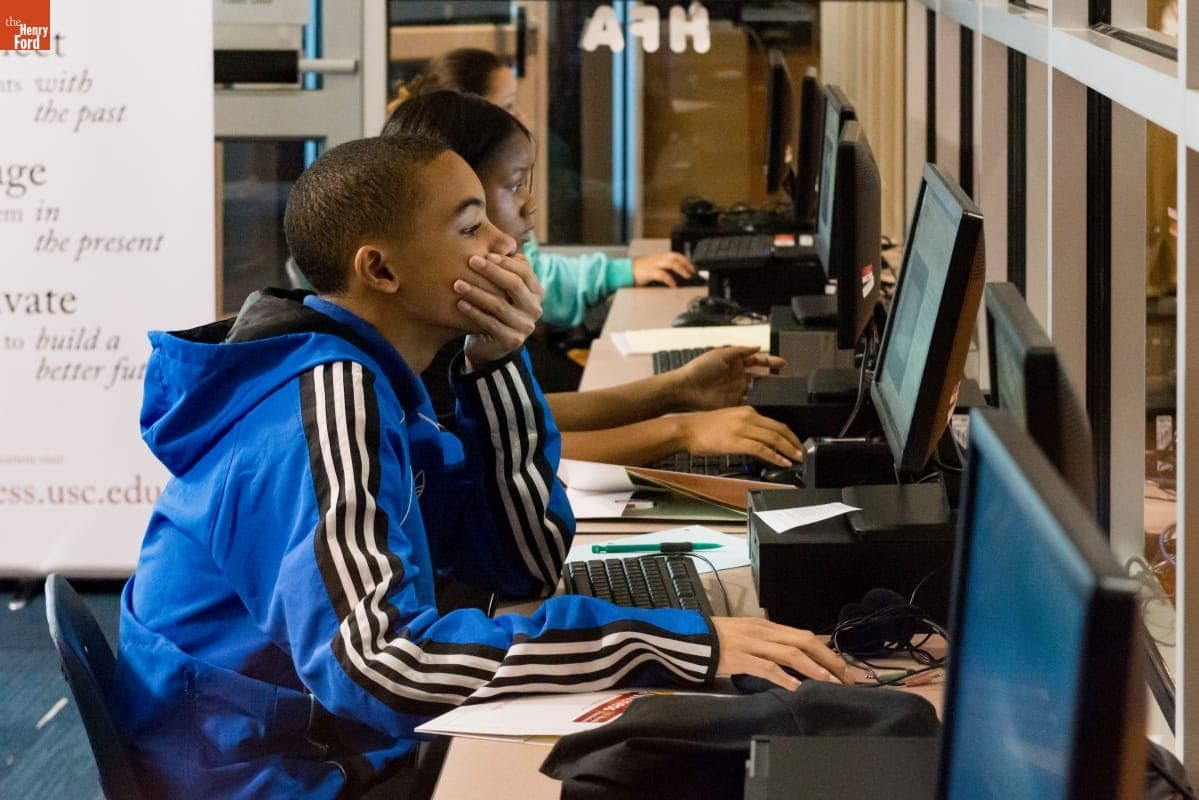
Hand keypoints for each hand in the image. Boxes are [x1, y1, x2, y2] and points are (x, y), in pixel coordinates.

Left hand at [456, 252, 544, 368]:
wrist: (490, 344)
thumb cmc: (494, 309)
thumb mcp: (502, 288)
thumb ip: (507, 269)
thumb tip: (502, 242)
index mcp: (537, 293)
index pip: (525, 272)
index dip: (505, 262)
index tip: (484, 254)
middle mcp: (535, 310)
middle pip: (514, 285)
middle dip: (491, 271)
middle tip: (470, 261)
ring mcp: (525, 327)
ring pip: (499, 305)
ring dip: (476, 292)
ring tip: (457, 283)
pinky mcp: (512, 341)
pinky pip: (490, 323)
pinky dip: (474, 312)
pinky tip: (460, 303)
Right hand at [632, 251, 696, 286]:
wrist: (626, 272)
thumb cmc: (640, 271)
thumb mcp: (653, 267)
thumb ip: (664, 269)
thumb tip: (677, 276)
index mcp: (659, 257)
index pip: (675, 255)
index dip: (685, 260)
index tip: (692, 267)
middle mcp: (657, 259)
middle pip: (675, 257)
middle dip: (685, 264)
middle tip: (691, 272)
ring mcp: (653, 265)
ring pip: (670, 263)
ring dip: (680, 269)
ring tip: (686, 276)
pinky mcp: (649, 272)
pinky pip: (662, 274)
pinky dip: (670, 279)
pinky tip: (673, 285)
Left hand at [673, 346, 784, 409]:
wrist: (685, 389)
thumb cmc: (700, 368)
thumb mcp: (720, 353)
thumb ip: (740, 350)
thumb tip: (758, 347)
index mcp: (735, 363)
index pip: (756, 361)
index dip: (769, 361)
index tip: (782, 364)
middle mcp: (738, 377)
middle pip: (760, 376)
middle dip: (773, 377)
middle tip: (787, 380)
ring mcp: (736, 391)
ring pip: (757, 391)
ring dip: (768, 391)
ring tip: (781, 393)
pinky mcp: (733, 404)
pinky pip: (749, 404)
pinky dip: (758, 405)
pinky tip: (767, 405)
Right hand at [676, 406, 802, 466]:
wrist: (687, 429)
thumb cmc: (704, 427)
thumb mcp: (730, 420)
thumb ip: (746, 426)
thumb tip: (760, 440)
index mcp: (747, 411)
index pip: (775, 422)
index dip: (789, 434)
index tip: (796, 443)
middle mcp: (748, 417)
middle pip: (778, 429)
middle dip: (793, 442)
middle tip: (802, 452)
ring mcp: (742, 429)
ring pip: (773, 438)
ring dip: (788, 449)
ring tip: (797, 458)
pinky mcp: (736, 441)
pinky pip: (761, 448)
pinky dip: (774, 456)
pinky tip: (782, 461)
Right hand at [711, 617, 851, 688]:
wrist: (693, 637)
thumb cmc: (721, 637)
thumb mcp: (750, 633)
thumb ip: (770, 641)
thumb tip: (795, 654)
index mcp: (768, 625)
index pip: (804, 636)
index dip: (827, 652)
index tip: (842, 668)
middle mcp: (764, 631)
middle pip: (804, 642)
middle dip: (828, 660)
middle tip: (845, 678)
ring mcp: (753, 644)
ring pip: (790, 653)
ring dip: (813, 669)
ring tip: (830, 682)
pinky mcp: (740, 658)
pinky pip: (766, 667)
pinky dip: (784, 677)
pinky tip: (796, 687)